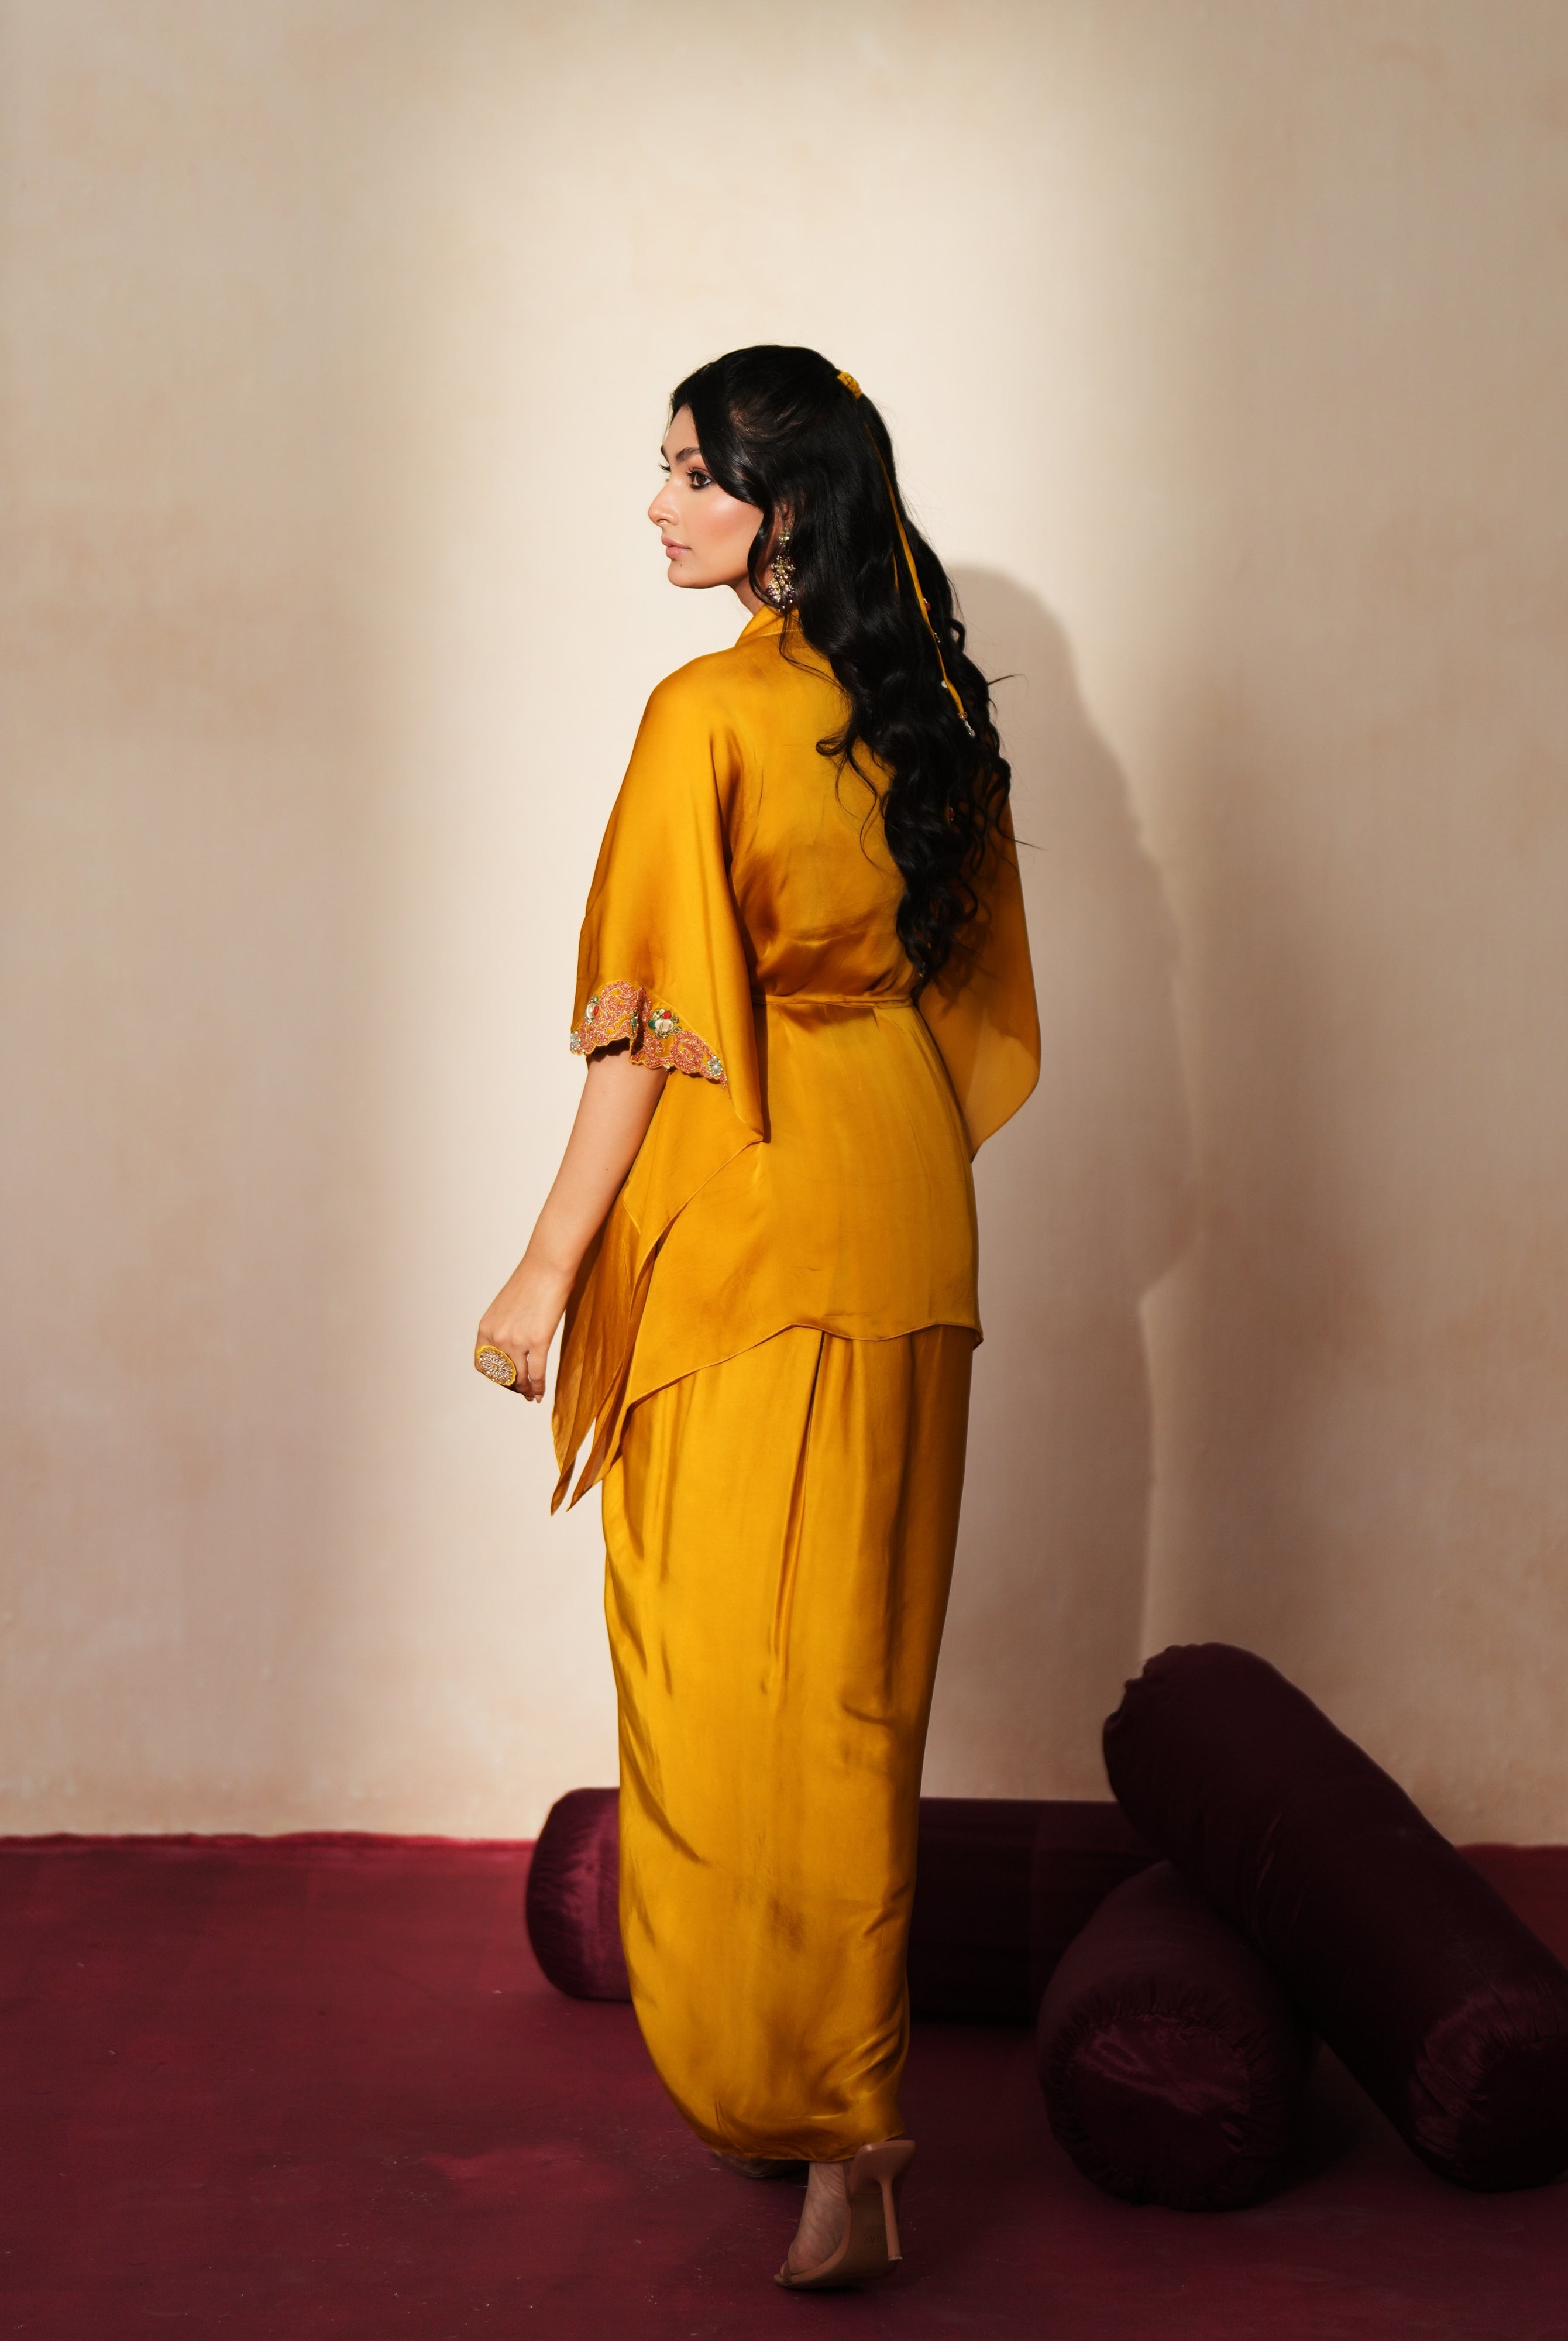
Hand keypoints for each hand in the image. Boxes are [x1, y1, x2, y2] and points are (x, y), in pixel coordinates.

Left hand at [476, 1253, 573, 1402]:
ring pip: (519, 1378)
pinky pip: (536, 1373)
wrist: (547, 1266)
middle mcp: (496, 1337)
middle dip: (511, 1386)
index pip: (483, 1365)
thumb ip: (504, 1328)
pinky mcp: (537, 1341)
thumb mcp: (505, 1307)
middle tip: (521, 1391)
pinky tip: (540, 1393)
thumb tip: (513, 1346)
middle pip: (501, 1375)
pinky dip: (538, 1387)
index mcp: (485, 1328)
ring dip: (525, 1390)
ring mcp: (516, 1341)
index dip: (494, 1377)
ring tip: (531, 1394)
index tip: (506, 1380)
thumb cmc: (531, 1281)